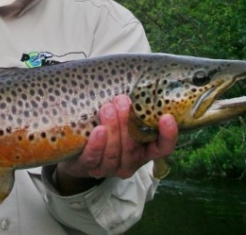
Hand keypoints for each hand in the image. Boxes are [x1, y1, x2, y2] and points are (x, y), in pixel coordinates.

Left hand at [54, 94, 177, 194]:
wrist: (78, 149)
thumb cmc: (107, 125)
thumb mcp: (123, 116)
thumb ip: (133, 106)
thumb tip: (139, 77)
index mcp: (144, 150)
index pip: (163, 148)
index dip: (168, 135)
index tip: (167, 117)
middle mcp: (130, 162)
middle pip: (134, 147)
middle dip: (128, 122)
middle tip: (122, 100)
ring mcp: (110, 168)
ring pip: (114, 152)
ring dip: (112, 129)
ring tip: (107, 108)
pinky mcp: (89, 167)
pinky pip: (94, 158)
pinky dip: (97, 144)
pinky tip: (98, 130)